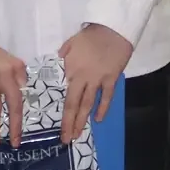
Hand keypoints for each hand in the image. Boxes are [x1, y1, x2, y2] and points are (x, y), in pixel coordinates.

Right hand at [0, 37, 28, 144]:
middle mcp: (8, 74)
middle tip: (15, 142)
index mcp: (17, 68)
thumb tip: (19, 93)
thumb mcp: (6, 60)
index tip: (22, 127)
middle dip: (15, 126)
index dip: (23, 112)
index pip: (23, 94)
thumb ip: (14, 75)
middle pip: (14, 104)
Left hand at [58, 24, 133, 143]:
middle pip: (74, 105)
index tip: (57, 125)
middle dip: (70, 124)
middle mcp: (82, 78)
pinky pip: (107, 97)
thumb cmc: (90, 35)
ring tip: (78, 134)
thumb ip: (62, 56)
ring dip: (83, 121)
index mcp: (70, 70)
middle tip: (66, 139)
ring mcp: (98, 80)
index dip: (61, 112)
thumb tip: (58, 65)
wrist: (113, 30)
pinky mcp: (111, 79)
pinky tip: (98, 119)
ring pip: (88, 104)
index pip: (63, 96)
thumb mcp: (70, 43)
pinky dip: (103, 108)